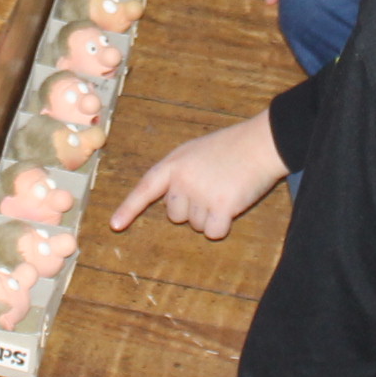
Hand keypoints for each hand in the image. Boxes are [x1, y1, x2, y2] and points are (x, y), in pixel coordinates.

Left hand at [109, 110, 287, 240]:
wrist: (260, 144)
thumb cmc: (231, 147)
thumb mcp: (195, 151)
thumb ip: (179, 173)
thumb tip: (173, 202)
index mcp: (173, 164)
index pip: (146, 189)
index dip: (129, 208)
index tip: (115, 225)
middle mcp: (182, 180)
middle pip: (175, 215)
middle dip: (193, 208)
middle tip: (213, 185)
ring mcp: (200, 194)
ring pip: (196, 225)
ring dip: (210, 215)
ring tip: (226, 189)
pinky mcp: (219, 207)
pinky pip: (213, 232)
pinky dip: (223, 226)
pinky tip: (233, 205)